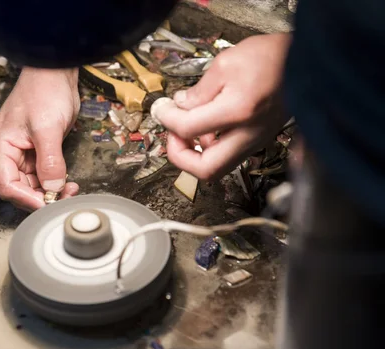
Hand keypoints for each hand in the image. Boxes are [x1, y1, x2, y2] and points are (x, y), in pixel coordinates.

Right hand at [0, 67, 79, 210]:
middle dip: (41, 197)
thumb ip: (50, 161)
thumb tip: (54, 188)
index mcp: (1, 147)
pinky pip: (44, 175)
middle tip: (63, 199)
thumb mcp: (47, 128)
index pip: (7, 185)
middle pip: (20, 189)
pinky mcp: (38, 152)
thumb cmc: (44, 92)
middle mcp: (9, 153)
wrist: (57, 72)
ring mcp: (23, 153)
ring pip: (33, 185)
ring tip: (70, 190)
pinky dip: (55, 182)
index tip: (47, 205)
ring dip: (50, 192)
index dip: (26, 199)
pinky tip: (69, 182)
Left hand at [153, 33, 291, 179]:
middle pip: (206, 170)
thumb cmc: (272, 57)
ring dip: (195, 154)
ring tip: (187, 127)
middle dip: (180, 157)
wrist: (307, 61)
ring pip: (218, 167)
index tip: (163, 110)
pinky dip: (210, 147)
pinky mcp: (258, 140)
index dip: (168, 121)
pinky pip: (228, 155)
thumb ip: (199, 90)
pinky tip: (206, 126)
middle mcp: (248, 134)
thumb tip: (181, 106)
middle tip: (173, 135)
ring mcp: (255, 141)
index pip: (188, 129)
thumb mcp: (226, 63)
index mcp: (237, 112)